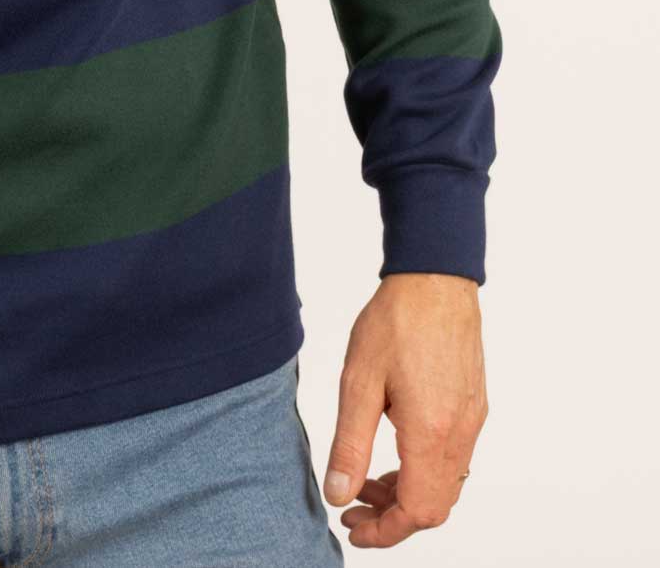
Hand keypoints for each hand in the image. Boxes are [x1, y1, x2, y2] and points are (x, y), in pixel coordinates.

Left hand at [321, 272, 487, 547]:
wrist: (435, 280)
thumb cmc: (396, 323)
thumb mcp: (358, 383)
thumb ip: (350, 445)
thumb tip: (338, 494)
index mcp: (431, 434)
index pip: (416, 512)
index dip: (384, 531)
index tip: (353, 526)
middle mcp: (459, 435)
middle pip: (435, 507)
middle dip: (393, 516)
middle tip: (354, 504)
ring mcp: (471, 422)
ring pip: (447, 485)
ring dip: (408, 494)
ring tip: (367, 477)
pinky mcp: (473, 407)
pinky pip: (454, 459)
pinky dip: (424, 470)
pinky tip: (395, 449)